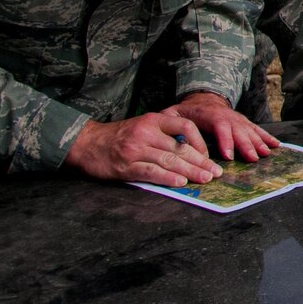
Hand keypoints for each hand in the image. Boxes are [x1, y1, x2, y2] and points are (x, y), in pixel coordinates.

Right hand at [62, 113, 221, 185]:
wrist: (86, 143)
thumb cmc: (117, 137)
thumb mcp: (141, 126)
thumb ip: (163, 134)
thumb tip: (190, 151)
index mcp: (152, 120)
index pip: (185, 125)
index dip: (200, 140)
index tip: (208, 155)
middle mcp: (146, 132)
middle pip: (180, 147)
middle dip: (201, 161)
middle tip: (216, 172)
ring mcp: (136, 149)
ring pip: (170, 160)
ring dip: (190, 172)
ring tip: (205, 179)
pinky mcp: (126, 166)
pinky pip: (151, 172)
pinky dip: (167, 178)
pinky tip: (180, 183)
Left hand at [162, 90, 276, 162]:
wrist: (201, 98)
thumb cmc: (185, 111)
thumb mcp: (172, 115)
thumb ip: (171, 125)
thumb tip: (176, 140)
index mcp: (209, 114)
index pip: (219, 126)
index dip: (225, 140)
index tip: (228, 155)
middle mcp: (226, 116)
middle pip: (238, 130)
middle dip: (246, 145)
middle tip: (253, 158)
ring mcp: (237, 119)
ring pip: (249, 130)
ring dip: (259, 142)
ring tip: (265, 153)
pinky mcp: (244, 122)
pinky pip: (257, 129)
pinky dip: (267, 137)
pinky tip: (276, 145)